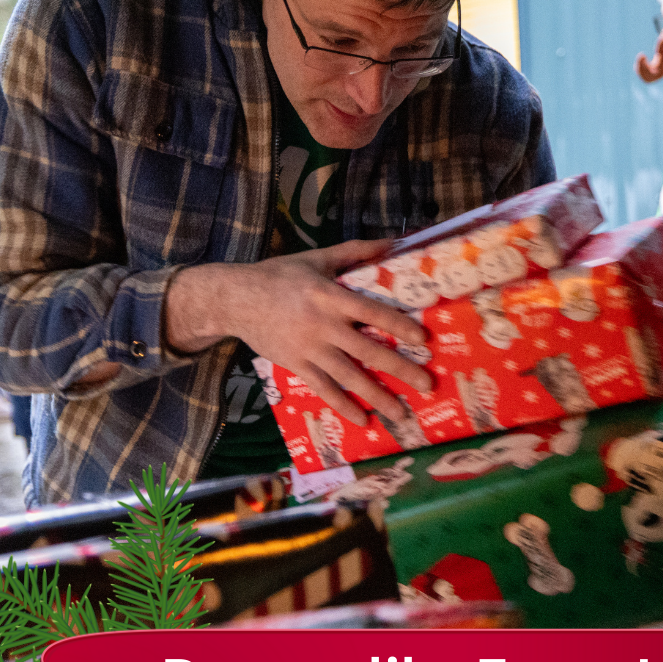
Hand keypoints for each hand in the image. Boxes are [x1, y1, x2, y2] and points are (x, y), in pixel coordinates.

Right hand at [166, 241, 433, 428]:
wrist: (234, 300)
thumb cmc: (279, 275)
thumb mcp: (317, 258)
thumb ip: (355, 251)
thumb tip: (393, 241)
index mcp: (331, 296)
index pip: (372, 312)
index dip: (399, 326)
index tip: (424, 339)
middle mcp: (324, 326)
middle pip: (368, 351)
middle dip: (400, 370)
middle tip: (428, 385)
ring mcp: (310, 349)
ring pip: (349, 377)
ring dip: (377, 396)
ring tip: (401, 413)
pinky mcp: (296, 365)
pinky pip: (324, 389)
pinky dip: (343, 406)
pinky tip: (363, 420)